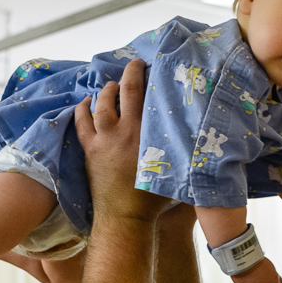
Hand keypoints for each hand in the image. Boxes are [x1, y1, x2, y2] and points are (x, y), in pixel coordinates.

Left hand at [74, 59, 169, 224]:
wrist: (125, 217)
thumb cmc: (154, 200)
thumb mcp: (175, 171)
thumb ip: (181, 151)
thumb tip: (200, 141)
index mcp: (146, 134)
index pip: (146, 95)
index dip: (146, 76)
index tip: (149, 65)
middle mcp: (123, 131)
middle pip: (124, 92)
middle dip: (130, 74)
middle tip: (134, 66)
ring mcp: (103, 140)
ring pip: (100, 105)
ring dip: (106, 92)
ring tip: (111, 85)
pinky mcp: (90, 151)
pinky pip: (81, 123)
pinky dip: (82, 110)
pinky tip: (85, 103)